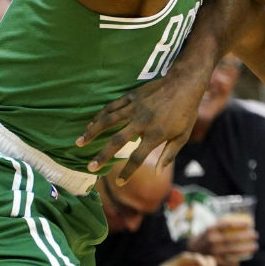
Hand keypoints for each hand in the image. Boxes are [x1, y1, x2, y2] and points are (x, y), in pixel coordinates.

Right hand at [78, 68, 208, 180]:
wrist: (185, 83)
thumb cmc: (186, 112)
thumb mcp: (183, 135)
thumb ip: (169, 155)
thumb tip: (159, 174)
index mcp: (156, 134)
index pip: (138, 158)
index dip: (128, 171)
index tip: (119, 183)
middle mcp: (142, 122)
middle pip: (117, 141)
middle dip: (102, 156)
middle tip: (90, 168)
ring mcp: (134, 108)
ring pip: (108, 121)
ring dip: (92, 132)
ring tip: (79, 143)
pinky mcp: (131, 97)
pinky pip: (111, 107)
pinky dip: (99, 116)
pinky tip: (90, 124)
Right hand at [190, 217, 257, 265]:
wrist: (192, 250)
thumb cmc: (207, 236)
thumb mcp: (211, 227)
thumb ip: (223, 223)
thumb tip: (244, 218)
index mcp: (210, 229)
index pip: (227, 224)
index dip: (240, 224)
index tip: (250, 223)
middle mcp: (211, 240)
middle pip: (232, 238)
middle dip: (246, 237)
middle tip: (255, 235)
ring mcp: (212, 251)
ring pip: (232, 251)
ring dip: (246, 249)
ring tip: (254, 246)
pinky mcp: (213, 261)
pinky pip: (227, 262)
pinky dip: (234, 263)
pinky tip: (241, 261)